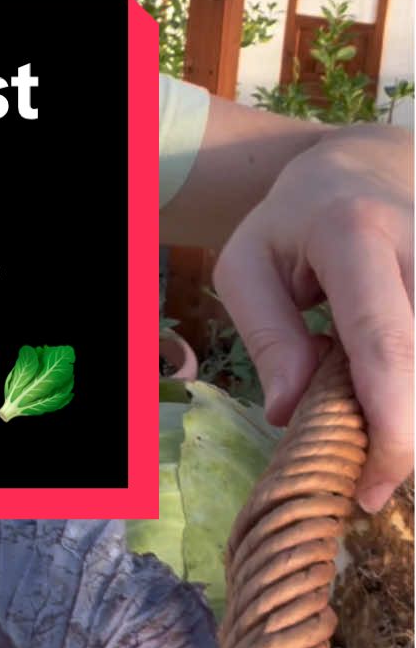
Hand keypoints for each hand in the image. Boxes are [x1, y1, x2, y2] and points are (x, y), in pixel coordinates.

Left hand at [212, 124, 412, 512]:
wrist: (371, 165)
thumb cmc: (298, 223)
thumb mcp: (248, 261)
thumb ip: (265, 333)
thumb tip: (289, 413)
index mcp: (356, 234)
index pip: (386, 341)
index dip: (392, 424)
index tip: (374, 483)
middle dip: (408, 432)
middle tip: (372, 468)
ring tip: (382, 416)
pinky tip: (399, 390)